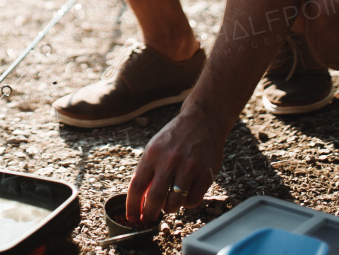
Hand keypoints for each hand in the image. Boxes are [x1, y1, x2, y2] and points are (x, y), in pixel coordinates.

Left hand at [125, 104, 226, 223]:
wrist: (202, 120)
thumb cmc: (176, 137)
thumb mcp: (155, 147)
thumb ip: (148, 171)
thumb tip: (140, 199)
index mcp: (152, 154)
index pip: (136, 186)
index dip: (132, 206)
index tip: (132, 217)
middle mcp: (169, 161)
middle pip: (154, 198)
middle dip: (149, 214)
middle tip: (149, 218)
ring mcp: (188, 168)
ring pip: (174, 203)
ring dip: (169, 209)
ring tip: (169, 205)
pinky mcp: (205, 173)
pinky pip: (193, 200)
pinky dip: (186, 204)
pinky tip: (185, 196)